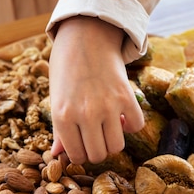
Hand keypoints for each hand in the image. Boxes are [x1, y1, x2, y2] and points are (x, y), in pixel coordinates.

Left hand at [49, 16, 143, 163]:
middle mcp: (85, 114)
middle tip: (95, 137)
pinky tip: (122, 116)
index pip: (77, 156)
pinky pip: (136, 126)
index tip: (82, 144)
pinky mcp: (126, 96)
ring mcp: (107, 105)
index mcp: (62, 117)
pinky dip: (131, 125)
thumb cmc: (66, 69)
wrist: (85, 37)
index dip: (81, 154)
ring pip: (117, 147)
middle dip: (97, 150)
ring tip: (108, 127)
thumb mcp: (56, 99)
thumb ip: (58, 130)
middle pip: (99, 155)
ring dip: (114, 141)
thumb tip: (57, 155)